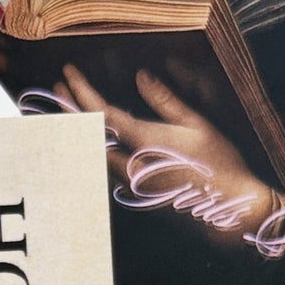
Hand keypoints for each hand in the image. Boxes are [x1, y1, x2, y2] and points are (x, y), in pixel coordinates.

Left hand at [59, 62, 267, 214]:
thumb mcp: (197, 125)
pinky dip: (92, 147)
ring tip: (67, 110)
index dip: (81, 91)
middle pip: (87, 134)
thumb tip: (141, 76)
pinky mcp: (135, 193)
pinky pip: (103, 165)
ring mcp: (130, 182)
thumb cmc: (219, 165)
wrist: (228, 211)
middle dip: (69, 109)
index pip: (100, 113)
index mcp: (145, 143)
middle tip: (56, 89)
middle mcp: (130, 165)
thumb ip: (165, 100)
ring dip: (78, 129)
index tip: (67, 72)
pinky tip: (92, 138)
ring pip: (92, 151)